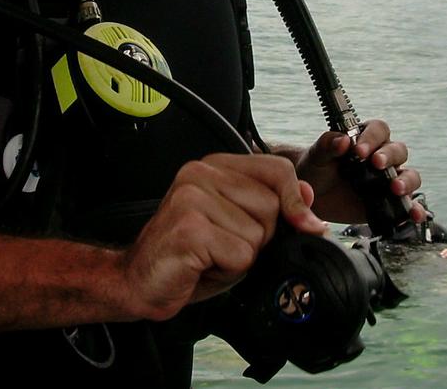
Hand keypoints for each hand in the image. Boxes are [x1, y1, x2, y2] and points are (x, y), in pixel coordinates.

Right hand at [120, 153, 326, 321]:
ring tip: (211, 256)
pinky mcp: (189, 227)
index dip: (296, 199)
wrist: (138, 280)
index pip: (276, 168)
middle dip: (259, 238)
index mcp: (214, 165)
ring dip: (241, 257)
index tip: (304, 223)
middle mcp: (200, 172)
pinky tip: (201, 266)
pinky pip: (240, 255)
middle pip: (272, 205)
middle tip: (224, 246)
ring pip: (257, 233)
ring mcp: (192, 197)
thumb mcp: (237, 225)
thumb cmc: (189, 255)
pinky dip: (228, 271)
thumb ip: (271, 206)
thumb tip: (308, 197)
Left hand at [292, 120, 422, 223]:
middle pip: (398, 151)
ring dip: (406, 181)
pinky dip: (414, 210)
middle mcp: (381, 158)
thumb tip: (343, 140)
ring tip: (395, 188)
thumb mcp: (317, 155)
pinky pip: (408, 205)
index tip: (358, 150)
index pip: (379, 130)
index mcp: (365, 139)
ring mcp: (387, 181)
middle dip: (389, 157)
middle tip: (376, 164)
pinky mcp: (389, 203)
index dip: (372, 138)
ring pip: (409, 176)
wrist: (311, 195)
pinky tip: (413, 215)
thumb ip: (328, 144)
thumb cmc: (315, 168)